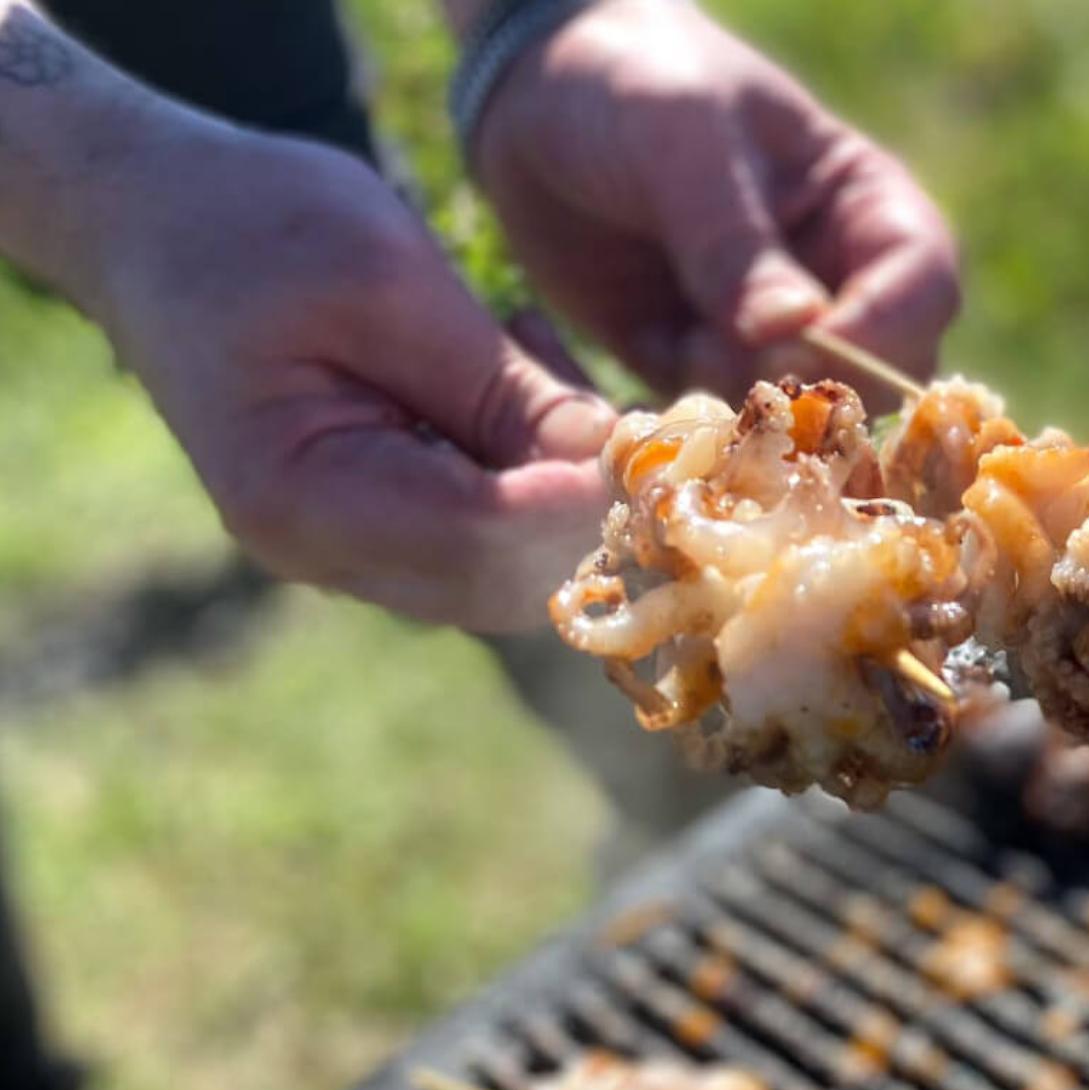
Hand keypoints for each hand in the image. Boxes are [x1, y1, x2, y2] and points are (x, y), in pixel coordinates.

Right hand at [89, 122, 616, 631]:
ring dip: (568, 492)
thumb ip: (494, 384)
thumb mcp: (383, 276)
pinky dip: (540, 484)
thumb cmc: (257, 228)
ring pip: (514, 575)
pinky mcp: (387, 534)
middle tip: (619, 401)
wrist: (160, 227)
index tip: (644, 440)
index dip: (578, 499)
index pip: (477, 536)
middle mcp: (324, 554)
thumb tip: (605, 459)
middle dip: (588, 505)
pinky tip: (525, 392)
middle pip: (507, 581)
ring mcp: (354, 555)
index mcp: (297, 496)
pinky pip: (496, 544)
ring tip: (545, 367)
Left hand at [469, 0, 960, 406]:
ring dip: (744, 412)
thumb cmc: (627, 85)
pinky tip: (649, 374)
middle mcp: (836, 284)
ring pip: (800, 420)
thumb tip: (795, 332)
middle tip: (725, 359)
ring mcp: (770, 339)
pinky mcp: (701, 373)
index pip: (922, 289)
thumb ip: (733, 234)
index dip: (880, 332)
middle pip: (877, 377)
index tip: (802, 346)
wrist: (527, 102)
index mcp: (865, 208)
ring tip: (678, 348)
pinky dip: (692, 428)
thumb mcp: (680, 136)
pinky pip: (721, 431)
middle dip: (811, 388)